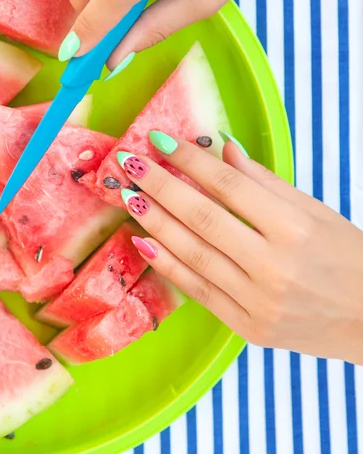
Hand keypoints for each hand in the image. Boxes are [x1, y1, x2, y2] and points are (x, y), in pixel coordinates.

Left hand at [117, 132, 362, 363]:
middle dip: (160, 186)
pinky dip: (167, 265)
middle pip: (202, 217)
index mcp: (295, 229)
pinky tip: (142, 242)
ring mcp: (258, 302)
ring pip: (193, 255)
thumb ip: (264, 181)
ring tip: (128, 196)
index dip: (191, 160)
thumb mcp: (314, 211)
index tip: (161, 141)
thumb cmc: (347, 256)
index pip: (230, 185)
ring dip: (155, 222)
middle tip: (130, 163)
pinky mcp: (247, 328)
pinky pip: (198, 291)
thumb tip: (223, 147)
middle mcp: (273, 266)